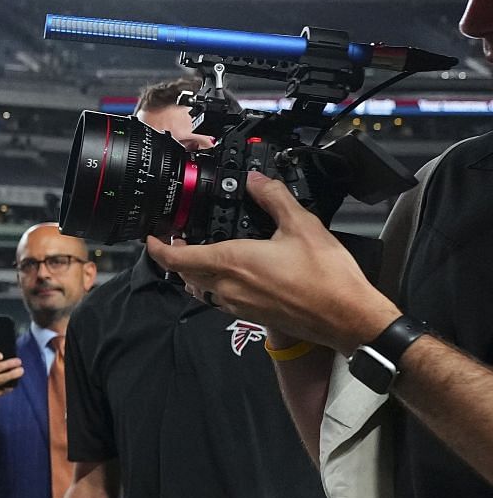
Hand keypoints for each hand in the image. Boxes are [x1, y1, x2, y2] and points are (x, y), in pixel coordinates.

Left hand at [144, 172, 401, 355]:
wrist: (346, 317)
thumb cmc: (325, 275)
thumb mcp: (302, 226)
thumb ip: (273, 199)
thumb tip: (255, 179)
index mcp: (231, 263)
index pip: (176, 259)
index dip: (157, 248)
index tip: (151, 236)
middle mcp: (227, 288)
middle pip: (185, 274)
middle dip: (176, 256)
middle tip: (178, 237)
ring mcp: (237, 305)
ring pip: (201, 288)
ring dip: (194, 271)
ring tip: (201, 252)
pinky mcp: (250, 315)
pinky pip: (219, 298)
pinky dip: (214, 283)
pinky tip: (233, 271)